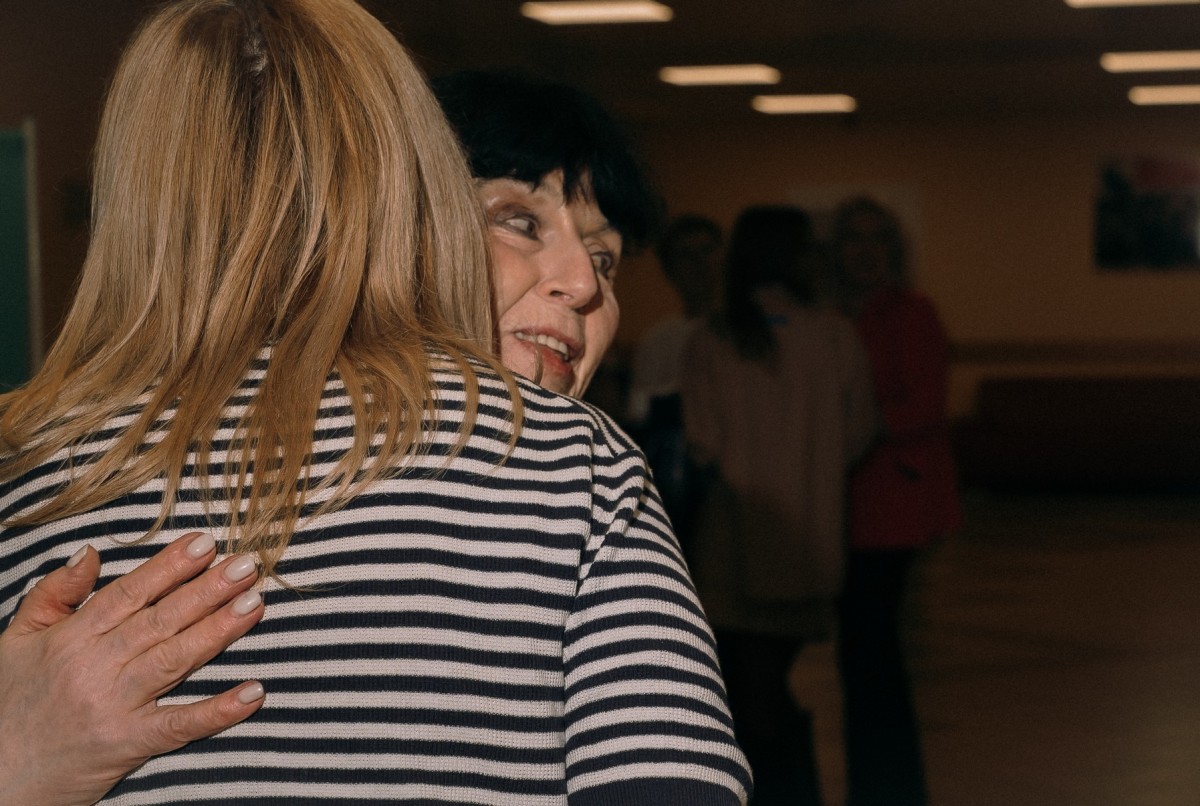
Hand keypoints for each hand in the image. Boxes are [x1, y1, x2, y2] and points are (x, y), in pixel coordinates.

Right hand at [0, 532, 265, 804]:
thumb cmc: (9, 703)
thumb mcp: (16, 641)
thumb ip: (54, 593)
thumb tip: (90, 552)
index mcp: (71, 639)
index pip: (130, 594)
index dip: (169, 566)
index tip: (205, 543)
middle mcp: (95, 668)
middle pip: (160, 621)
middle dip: (206, 590)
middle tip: (246, 565)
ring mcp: (114, 707)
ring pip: (174, 661)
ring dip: (219, 632)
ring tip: (255, 604)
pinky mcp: (128, 745)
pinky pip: (180, 725)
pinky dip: (219, 711)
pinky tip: (255, 692)